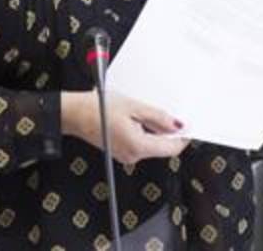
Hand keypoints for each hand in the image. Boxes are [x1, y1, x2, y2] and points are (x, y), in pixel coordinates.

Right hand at [60, 91, 189, 165]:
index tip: (188, 123)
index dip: (183, 136)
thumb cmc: (99, 108)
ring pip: (152, 145)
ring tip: (142, 113)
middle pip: (163, 147)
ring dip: (155, 130)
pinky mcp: (122, 152)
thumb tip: (178, 125)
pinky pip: (141, 144)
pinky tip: (135, 119)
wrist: (75, 114)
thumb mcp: (134, 107)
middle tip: (163, 112)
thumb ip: (159, 117)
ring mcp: (126, 156)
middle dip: (168, 131)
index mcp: (138, 146)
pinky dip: (144, 132)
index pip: (172, 148)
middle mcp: (133, 156)